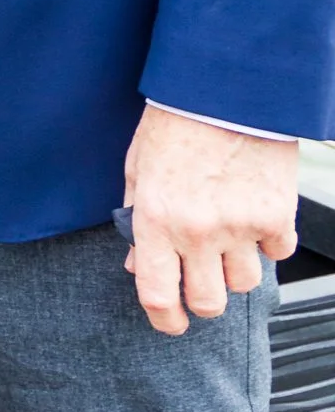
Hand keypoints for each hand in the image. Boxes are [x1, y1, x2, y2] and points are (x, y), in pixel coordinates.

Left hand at [122, 103, 297, 333]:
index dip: (165, 320)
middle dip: (202, 301)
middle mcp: (197, 231)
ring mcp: (240, 226)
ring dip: (235, 270)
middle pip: (208, 303)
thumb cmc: (175, 122)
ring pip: (244, 284)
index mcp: (155, 220)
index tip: (171, 323)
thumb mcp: (137, 169)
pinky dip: (268, 244)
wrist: (224, 89)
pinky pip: (277, 253)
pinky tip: (254, 219)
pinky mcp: (276, 214)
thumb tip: (137, 262)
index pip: (158, 295)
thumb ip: (135, 219)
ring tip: (226, 240)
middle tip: (200, 283)